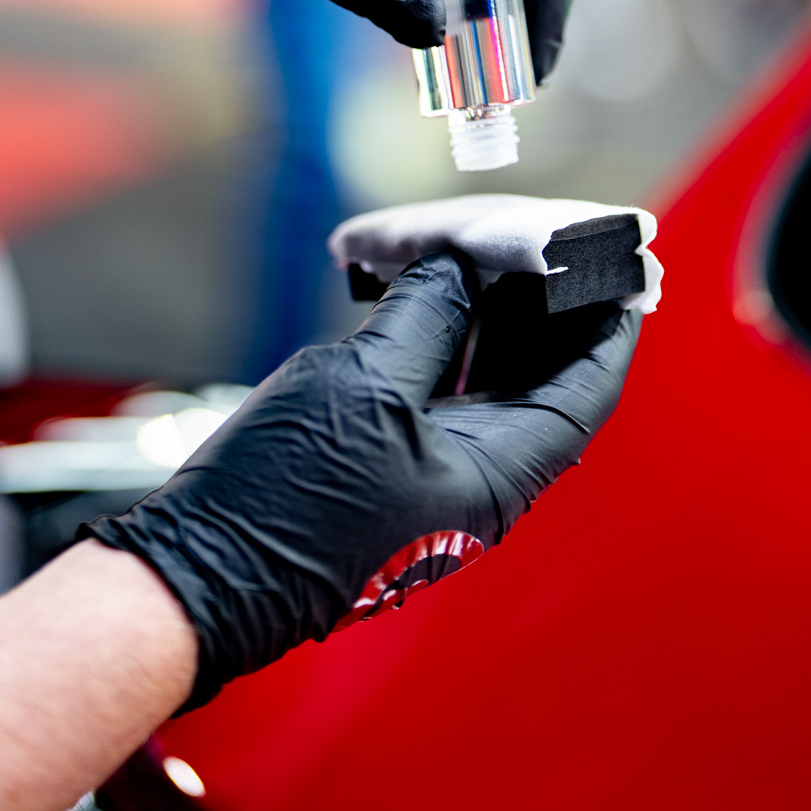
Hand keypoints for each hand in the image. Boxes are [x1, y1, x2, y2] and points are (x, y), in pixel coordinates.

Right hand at [81, 252, 638, 707]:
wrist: (197, 575)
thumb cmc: (287, 496)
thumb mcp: (367, 386)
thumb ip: (427, 316)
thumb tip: (459, 265)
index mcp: (499, 474)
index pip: (583, 386)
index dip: (606, 318)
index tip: (613, 261)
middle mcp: (475, 475)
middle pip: (535, 374)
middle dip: (539, 302)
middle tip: (536, 236)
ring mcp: (426, 470)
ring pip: (480, 376)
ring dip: (482, 311)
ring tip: (475, 245)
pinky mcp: (378, 461)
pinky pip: (430, 387)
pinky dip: (432, 334)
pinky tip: (416, 289)